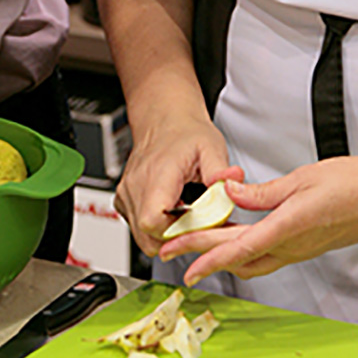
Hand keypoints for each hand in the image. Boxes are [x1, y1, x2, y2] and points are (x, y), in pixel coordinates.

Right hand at [114, 113, 243, 258]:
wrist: (166, 120)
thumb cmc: (186, 133)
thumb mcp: (211, 146)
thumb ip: (220, 169)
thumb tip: (233, 180)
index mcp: (156, 175)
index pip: (153, 222)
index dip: (178, 231)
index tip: (198, 222)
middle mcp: (135, 187)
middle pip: (148, 237)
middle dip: (177, 238)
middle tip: (198, 220)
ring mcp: (127, 195)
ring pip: (143, 238)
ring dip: (168, 234)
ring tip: (187, 213)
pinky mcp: (124, 201)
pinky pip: (138, 229)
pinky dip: (158, 228)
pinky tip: (174, 210)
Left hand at [162, 135, 357, 284]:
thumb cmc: (356, 182)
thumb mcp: (303, 177)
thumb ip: (263, 191)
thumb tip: (230, 193)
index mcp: (289, 228)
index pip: (236, 248)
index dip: (204, 256)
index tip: (179, 259)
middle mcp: (293, 247)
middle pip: (238, 258)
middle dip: (203, 255)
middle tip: (174, 250)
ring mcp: (301, 250)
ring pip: (253, 262)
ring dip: (225, 256)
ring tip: (201, 246)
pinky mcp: (309, 247)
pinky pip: (270, 255)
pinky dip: (247, 251)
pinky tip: (239, 238)